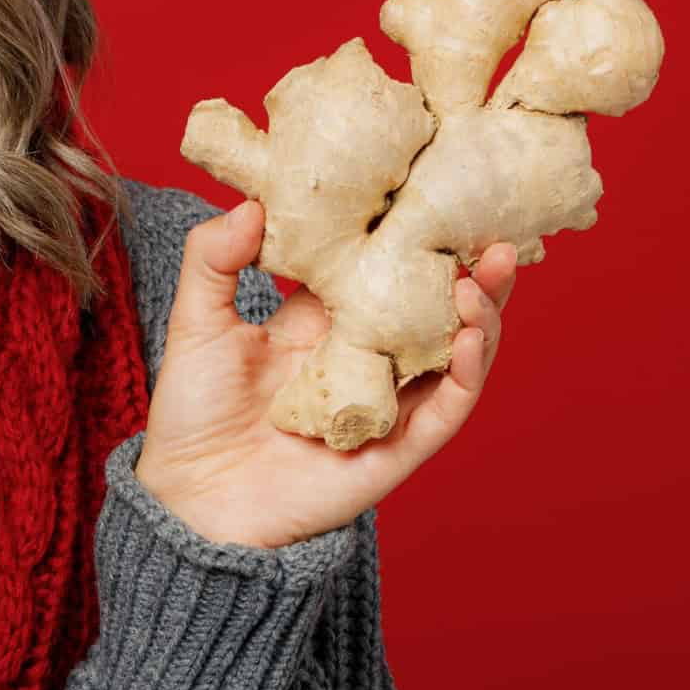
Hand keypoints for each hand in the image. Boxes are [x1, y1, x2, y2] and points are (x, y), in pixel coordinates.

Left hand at [134, 200, 513, 548]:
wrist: (192, 499)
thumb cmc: (193, 412)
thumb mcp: (196, 323)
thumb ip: (214, 261)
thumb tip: (255, 201)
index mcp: (325, 324)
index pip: (385, 271)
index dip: (416, 238)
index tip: (441, 191)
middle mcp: (366, 359)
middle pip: (436, 309)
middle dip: (472, 273)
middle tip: (496, 232)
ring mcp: (387, 404)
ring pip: (454, 355)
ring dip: (480, 317)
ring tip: (486, 277)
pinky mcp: (396, 449)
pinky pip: (445, 410)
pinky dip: (465, 374)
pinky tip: (468, 337)